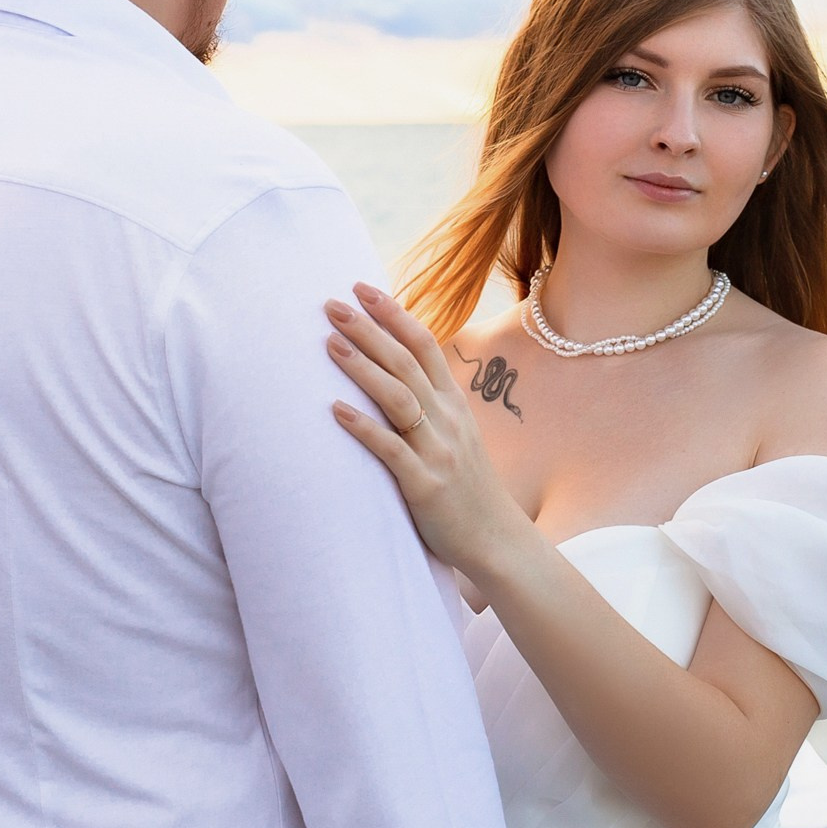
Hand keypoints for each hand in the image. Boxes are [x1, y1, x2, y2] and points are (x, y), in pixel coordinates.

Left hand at [326, 284, 536, 587]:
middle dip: (368, 330)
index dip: (393, 314)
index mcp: (454, 403)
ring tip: (330, 343)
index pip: (424, 345)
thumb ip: (431, 404)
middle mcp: (447, 419)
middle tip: (332, 304)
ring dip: (363, 367)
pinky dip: (363, 428)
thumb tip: (396, 373)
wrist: (496, 539)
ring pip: (398, 398)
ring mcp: (438, 450)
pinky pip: (391, 450)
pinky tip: (335, 410)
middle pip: (405, 362)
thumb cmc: (466, 487)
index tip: (362, 288)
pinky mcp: (424, 484)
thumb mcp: (457, 435)